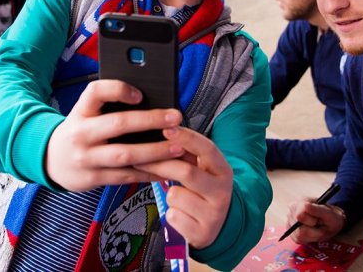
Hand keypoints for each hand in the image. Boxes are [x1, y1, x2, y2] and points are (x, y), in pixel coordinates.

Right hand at [45, 79, 184, 191]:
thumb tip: (151, 99)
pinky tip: (167, 170)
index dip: (119, 90)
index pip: (95, 92)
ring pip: (125, 155)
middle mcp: (81, 133)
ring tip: (179, 147)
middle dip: (150, 120)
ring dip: (155, 152)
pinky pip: (126, 176)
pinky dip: (149, 173)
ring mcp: (86, 158)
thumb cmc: (79, 131)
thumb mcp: (86, 113)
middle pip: (118, 124)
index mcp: (81, 111)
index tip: (140, 94)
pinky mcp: (93, 178)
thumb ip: (109, 106)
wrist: (50, 160)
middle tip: (176, 118)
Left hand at [134, 127, 232, 248]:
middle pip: (186, 172)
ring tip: (180, 197)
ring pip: (175, 196)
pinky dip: (171, 213)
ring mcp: (214, 214)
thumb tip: (160, 133)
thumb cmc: (204, 191)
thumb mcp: (203, 171)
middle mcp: (222, 191)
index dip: (187, 137)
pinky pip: (173, 216)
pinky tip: (183, 214)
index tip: (166, 129)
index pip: (207, 149)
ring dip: (169, 194)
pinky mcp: (202, 232)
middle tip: (139, 158)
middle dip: (160, 164)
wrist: (221, 226)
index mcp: (223, 170)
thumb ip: (187, 155)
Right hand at [285, 198, 344, 243]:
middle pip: (299, 229)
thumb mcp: (330, 215)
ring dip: (311, 236)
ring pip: (298, 236)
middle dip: (313, 231)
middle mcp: (292, 209)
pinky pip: (298, 240)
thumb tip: (305, 206)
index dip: (312, 221)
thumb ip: (318, 210)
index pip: (300, 216)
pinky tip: (312, 232)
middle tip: (320, 226)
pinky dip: (308, 239)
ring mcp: (289, 220)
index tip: (319, 220)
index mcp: (302, 201)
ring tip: (317, 229)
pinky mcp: (290, 230)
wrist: (331, 220)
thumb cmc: (331, 217)